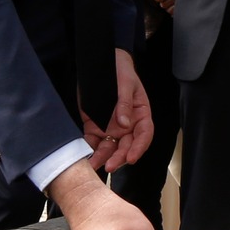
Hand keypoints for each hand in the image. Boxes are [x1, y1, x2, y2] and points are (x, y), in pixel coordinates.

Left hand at [82, 49, 152, 172]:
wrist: (102, 63)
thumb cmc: (120, 71)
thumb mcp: (126, 84)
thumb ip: (124, 103)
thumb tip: (124, 124)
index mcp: (140, 114)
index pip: (144, 134)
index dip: (139, 147)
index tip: (131, 158)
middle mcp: (127, 125)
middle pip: (126, 145)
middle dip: (119, 157)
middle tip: (110, 166)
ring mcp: (111, 127)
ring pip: (109, 148)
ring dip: (103, 158)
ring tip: (94, 166)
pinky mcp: (94, 127)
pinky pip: (93, 142)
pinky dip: (89, 150)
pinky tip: (85, 157)